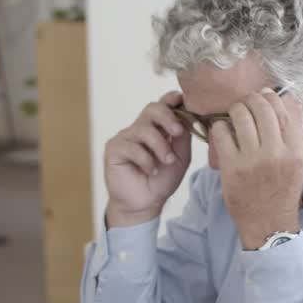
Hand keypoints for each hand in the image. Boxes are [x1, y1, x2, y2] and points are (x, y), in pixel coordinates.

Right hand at [103, 92, 192, 227]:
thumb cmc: (162, 179)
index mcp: (156, 127)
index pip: (163, 104)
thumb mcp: (180, 157)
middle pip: (152, 109)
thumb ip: (183, 138)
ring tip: (167, 161)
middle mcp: (140, 128)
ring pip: (144, 129)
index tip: (182, 101)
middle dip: (168, 117)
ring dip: (160, 146)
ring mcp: (125, 137)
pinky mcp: (113, 148)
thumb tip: (189, 118)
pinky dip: (146, 160)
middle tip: (178, 132)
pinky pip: (132, 147)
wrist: (145, 203)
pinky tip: (152, 171)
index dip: (172, 99)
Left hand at [209, 90, 302, 248]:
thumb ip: (291, 136)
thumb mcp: (296, 164)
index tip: (263, 96)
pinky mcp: (232, 167)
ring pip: (240, 115)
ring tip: (234, 116)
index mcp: (295, 150)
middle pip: (261, 107)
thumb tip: (282, 102)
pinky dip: (220, 128)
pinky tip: (223, 133)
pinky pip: (221, 132)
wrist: (268, 223)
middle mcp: (276, 152)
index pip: (283, 110)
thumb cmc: (281, 192)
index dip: (270, 97)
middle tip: (245, 105)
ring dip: (235, 110)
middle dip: (250, 100)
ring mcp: (253, 160)